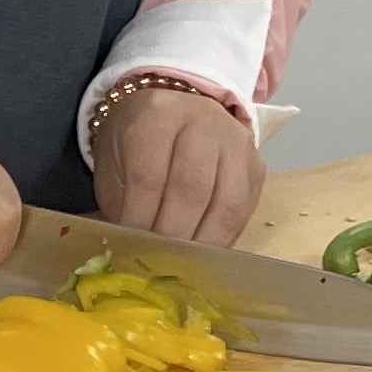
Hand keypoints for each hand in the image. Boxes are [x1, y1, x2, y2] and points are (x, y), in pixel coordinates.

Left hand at [92, 83, 264, 244]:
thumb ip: (122, 201)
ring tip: (183, 261)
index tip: (132, 245)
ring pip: (226, 201)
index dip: (140, 218)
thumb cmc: (138, 144)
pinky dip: (224, 238)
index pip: (148, 175)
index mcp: (156, 115)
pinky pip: (244, 210)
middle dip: (172, 233)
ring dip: (202, 240)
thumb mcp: (116, 163)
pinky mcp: (255, 164)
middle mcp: (201, 120)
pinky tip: (205, 253)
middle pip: (191, 187)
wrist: (176, 110)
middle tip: (158, 260)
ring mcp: (235, 141)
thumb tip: (132, 250)